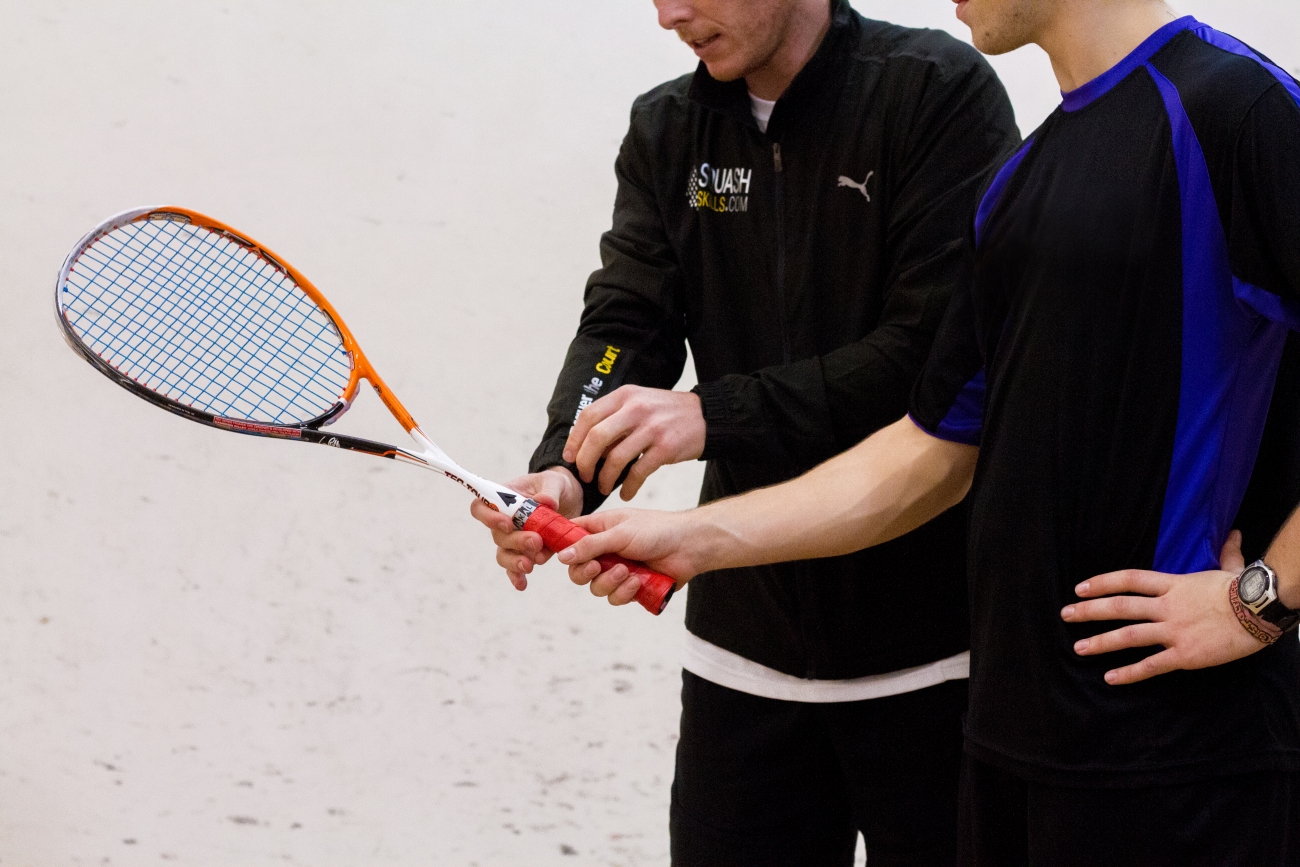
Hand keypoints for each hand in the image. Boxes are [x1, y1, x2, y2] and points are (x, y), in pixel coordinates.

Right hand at [469, 466, 583, 590]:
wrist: (569, 501)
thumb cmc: (556, 486)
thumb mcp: (556, 482)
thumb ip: (550, 491)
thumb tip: (545, 502)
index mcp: (504, 497)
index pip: (481, 507)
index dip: (488, 517)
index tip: (507, 523)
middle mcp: (503, 520)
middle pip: (497, 535)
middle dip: (515, 541)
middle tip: (536, 541)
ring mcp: (513, 539)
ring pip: (504, 554)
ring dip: (515, 561)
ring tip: (531, 565)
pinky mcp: (525, 553)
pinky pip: (515, 568)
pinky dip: (517, 577)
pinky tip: (522, 585)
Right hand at [556, 508, 701, 605]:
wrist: (688, 546)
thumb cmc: (656, 530)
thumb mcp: (620, 533)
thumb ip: (591, 545)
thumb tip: (562, 557)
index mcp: (599, 530)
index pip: (569, 537)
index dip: (560, 548)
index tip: (555, 558)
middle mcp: (604, 551)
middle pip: (577, 570)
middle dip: (585, 572)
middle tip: (598, 567)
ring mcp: (616, 570)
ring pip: (595, 587)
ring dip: (609, 582)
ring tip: (626, 571)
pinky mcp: (630, 587)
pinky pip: (615, 597)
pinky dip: (624, 592)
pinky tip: (637, 582)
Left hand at [563, 386, 704, 499]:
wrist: (706, 416)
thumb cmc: (667, 413)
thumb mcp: (639, 402)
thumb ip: (614, 417)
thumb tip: (586, 445)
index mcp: (625, 396)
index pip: (588, 416)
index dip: (574, 439)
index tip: (570, 457)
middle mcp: (636, 409)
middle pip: (596, 438)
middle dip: (585, 462)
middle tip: (585, 476)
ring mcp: (652, 428)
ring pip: (615, 458)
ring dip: (605, 478)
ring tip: (604, 487)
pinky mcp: (666, 448)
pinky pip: (638, 472)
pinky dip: (628, 487)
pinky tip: (626, 493)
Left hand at [1061, 530, 1261, 684]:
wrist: (1262, 611)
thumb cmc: (1247, 590)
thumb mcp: (1231, 567)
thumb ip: (1226, 552)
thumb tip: (1234, 533)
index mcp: (1173, 584)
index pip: (1129, 580)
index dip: (1101, 582)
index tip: (1080, 588)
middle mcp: (1167, 606)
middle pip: (1120, 606)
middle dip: (1089, 611)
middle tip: (1066, 615)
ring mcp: (1174, 631)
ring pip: (1129, 636)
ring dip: (1101, 642)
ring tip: (1079, 648)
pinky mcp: (1185, 654)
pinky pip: (1152, 665)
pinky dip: (1130, 673)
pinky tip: (1110, 678)